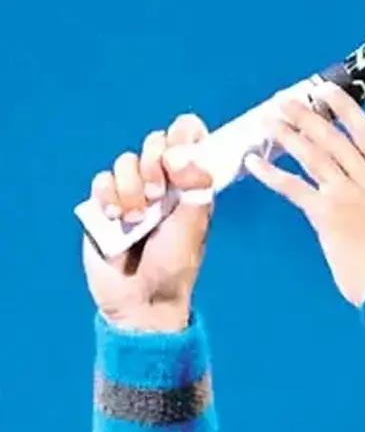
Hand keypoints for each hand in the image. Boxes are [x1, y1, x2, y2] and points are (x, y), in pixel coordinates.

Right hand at [82, 114, 214, 331]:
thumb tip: (181, 151)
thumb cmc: (175, 264)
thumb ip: (196, 185)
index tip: (181, 144)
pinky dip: (108, 194)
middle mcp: (163, 183)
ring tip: (138, 217)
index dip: (185, 133)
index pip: (189, 140)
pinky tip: (115, 216)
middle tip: (159, 192)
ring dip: (131, 185)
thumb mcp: (194, 225)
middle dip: (155, 161)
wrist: (142, 298)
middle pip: (155, 143)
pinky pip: (101, 180)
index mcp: (192, 184)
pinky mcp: (104, 205)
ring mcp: (132, 192)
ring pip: (126, 160)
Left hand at [245, 82, 364, 306]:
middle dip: (307, 115)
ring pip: (314, 155)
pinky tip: (256, 163)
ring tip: (268, 122)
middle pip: (334, 137)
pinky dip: (272, 173)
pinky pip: (295, 187)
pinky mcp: (328, 215)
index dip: (346, 109)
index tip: (328, 92)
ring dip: (288, 135)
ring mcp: (348, 196)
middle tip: (286, 101)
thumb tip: (355, 195)